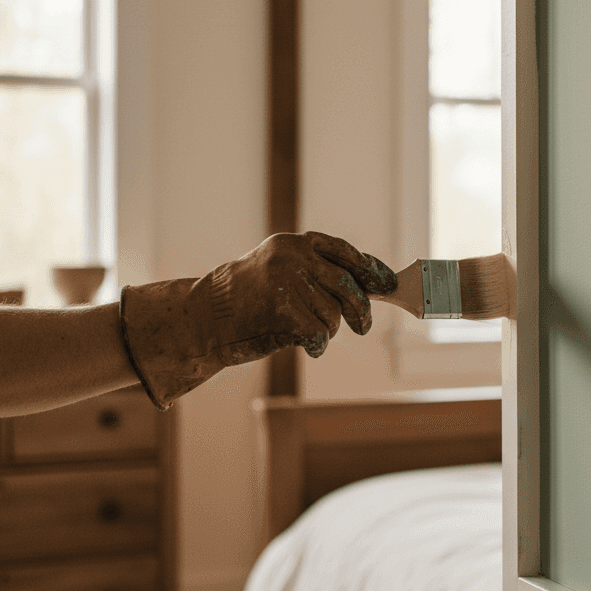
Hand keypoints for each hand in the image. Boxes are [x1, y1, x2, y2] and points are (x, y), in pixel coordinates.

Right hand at [213, 231, 397, 361]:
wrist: (203, 319)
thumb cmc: (247, 301)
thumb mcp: (282, 273)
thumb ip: (317, 274)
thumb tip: (369, 287)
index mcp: (295, 244)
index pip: (345, 252)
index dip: (370, 269)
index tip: (387, 283)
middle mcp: (293, 257)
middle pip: (347, 285)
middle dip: (361, 310)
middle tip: (363, 327)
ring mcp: (287, 281)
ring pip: (333, 314)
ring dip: (328, 330)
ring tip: (308, 333)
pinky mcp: (282, 309)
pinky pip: (319, 333)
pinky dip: (318, 345)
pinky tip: (308, 346)